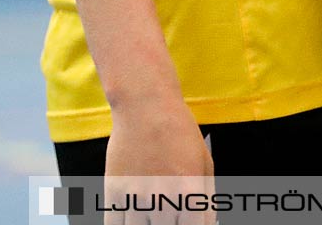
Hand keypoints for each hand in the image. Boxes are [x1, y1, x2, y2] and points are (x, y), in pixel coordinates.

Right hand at [104, 96, 214, 223]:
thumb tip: (208, 224)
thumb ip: (207, 199)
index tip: (188, 222)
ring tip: (153, 212)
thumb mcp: (205, 162)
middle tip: (168, 213)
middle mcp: (163, 199)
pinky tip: (134, 218)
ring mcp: (135, 198)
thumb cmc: (181, 133)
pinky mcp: (113, 194)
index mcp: (190, 191)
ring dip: (146, 223)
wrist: (146, 108)